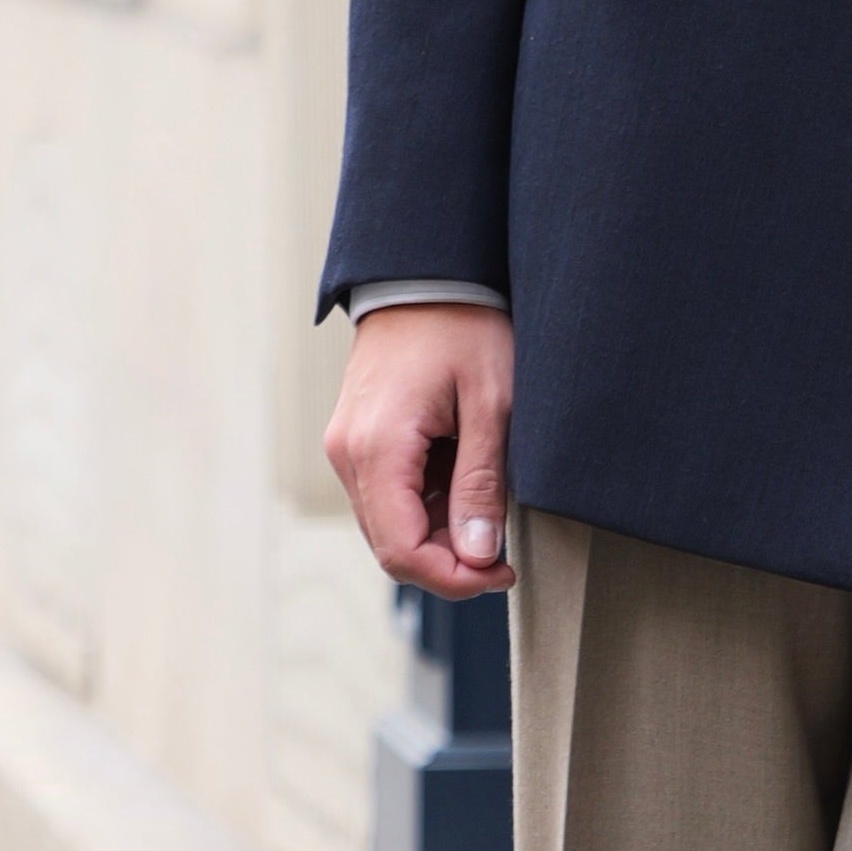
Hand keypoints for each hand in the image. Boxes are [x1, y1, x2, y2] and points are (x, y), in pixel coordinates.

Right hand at [325, 307, 518, 595]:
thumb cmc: (464, 326)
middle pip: (391, 547)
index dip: (455, 578)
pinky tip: (465, 483)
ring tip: (489, 506)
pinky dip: (427, 507)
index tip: (502, 571)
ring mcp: (348, 448)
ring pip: (389, 525)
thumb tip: (478, 554)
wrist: (425, 272)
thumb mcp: (491, 404)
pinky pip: (388, 497)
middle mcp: (348, 455)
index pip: (402, 551)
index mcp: (377, 448)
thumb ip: (482, 483)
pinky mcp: (358, 441)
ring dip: (440, 534)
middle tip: (503, 551)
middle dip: (449, 562)